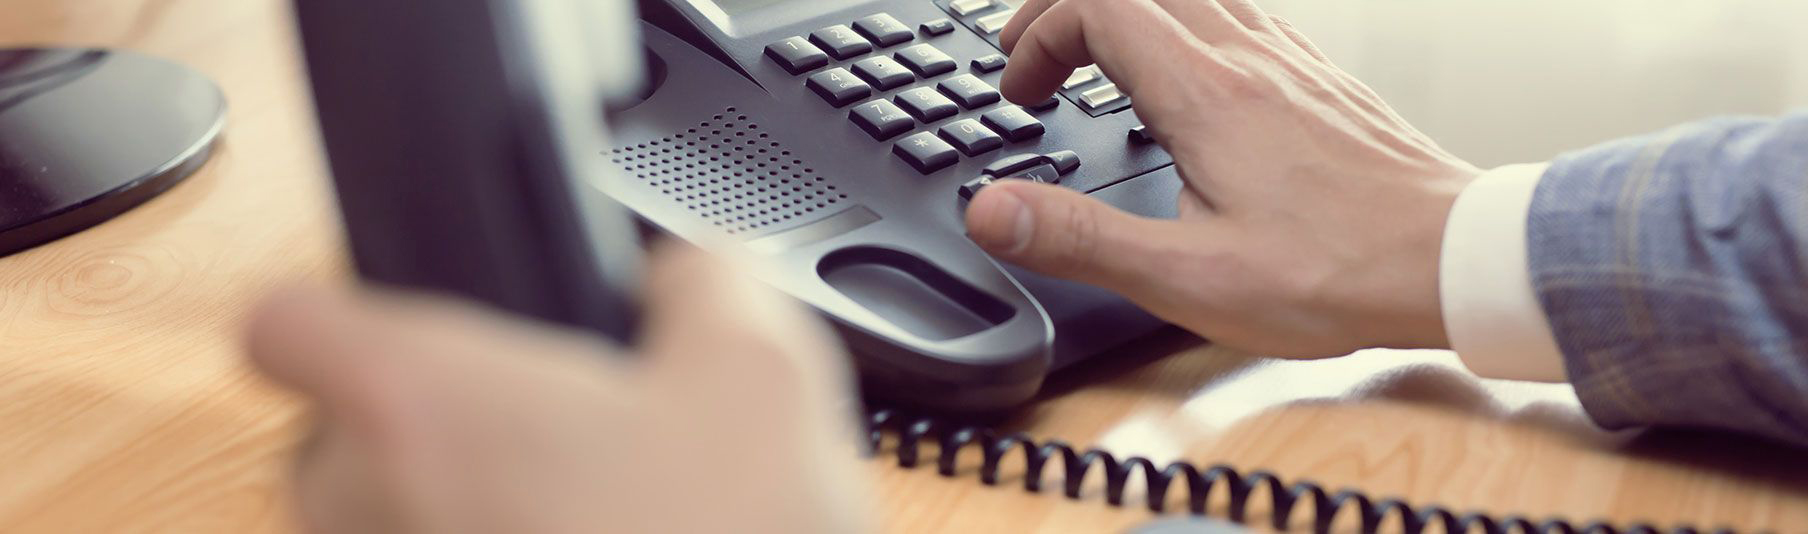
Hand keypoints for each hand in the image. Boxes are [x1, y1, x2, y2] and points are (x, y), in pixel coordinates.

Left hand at [247, 245, 869, 533]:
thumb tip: (681, 276)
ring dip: (457, 519)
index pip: (284, 323)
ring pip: (382, 533)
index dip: (341, 312)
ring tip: (584, 519)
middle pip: (336, 444)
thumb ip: (699, 281)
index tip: (401, 323)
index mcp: (416, 403)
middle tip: (545, 434)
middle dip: (430, 434)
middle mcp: (361, 512)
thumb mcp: (761, 371)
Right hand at [966, 0, 1482, 356]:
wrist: (1454, 259)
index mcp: (1205, 95)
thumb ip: (1081, 239)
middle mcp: (1247, 58)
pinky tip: (1181, 79)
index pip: (1096, 6)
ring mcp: (1287, 60)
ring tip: (1093, 59)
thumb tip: (992, 212)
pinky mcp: (1316, 78)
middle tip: (1034, 63)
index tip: (1023, 95)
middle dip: (1066, 12)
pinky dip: (1181, 25)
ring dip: (1125, 12)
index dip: (1039, 36)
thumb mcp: (1188, 278)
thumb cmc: (1336, 274)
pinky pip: (1235, 12)